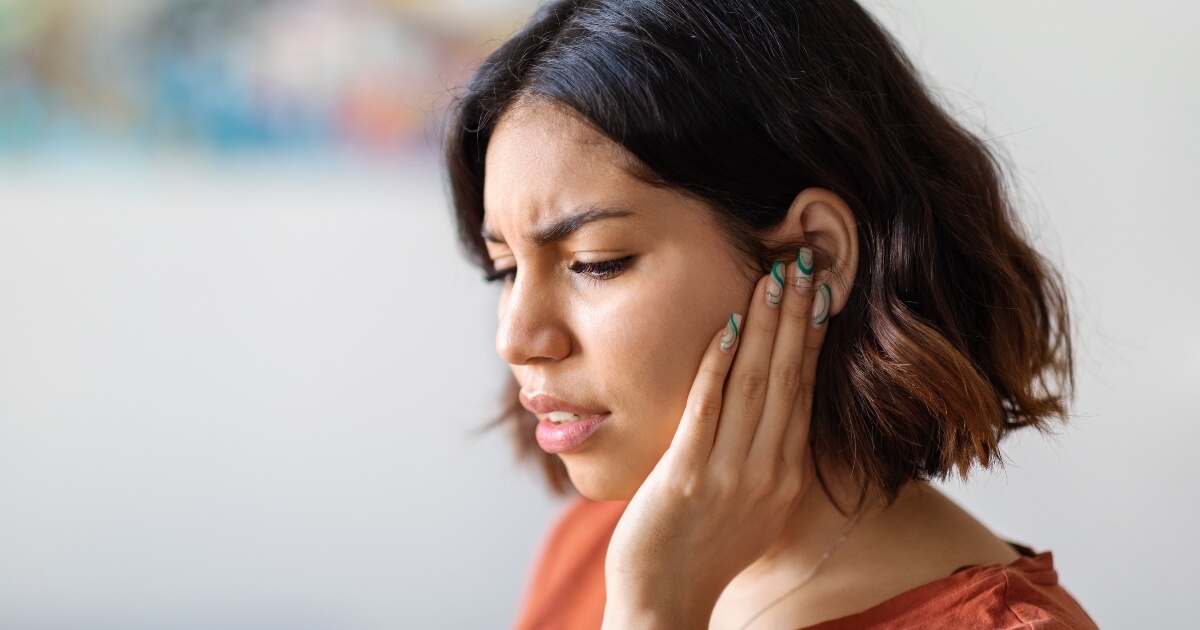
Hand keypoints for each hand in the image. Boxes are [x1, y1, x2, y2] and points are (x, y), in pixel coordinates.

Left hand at [602, 250, 830, 628]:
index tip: (817, 293)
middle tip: (803, 264)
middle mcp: (769, 472)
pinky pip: (708, 410)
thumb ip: (763, 461)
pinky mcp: (689, 476)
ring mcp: (731, 474)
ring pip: (756, 385)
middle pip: (789, 379)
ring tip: (773, 278)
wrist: (665, 601)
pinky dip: (719, 366)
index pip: (805, 392)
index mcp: (786, 476)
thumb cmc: (701, 553)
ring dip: (765, 327)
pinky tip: (726, 327)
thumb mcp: (751, 508)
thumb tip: (770, 417)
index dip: (811, 338)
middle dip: (796, 317)